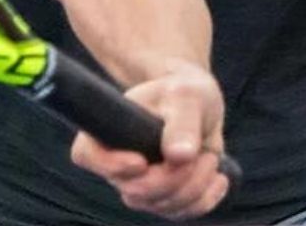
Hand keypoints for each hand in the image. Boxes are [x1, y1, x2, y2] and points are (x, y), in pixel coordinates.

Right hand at [70, 61, 229, 219]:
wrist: (197, 104)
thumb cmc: (183, 92)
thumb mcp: (186, 95)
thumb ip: (182, 122)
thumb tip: (180, 155)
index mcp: (109, 130)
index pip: (87, 155)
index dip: (109, 165)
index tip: (141, 161)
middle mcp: (118, 163)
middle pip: (135, 190)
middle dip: (174, 178)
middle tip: (200, 153)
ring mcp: (139, 185)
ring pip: (160, 205)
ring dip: (194, 186)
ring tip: (210, 156)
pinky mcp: (163, 199)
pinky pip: (180, 213)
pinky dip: (204, 199)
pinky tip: (218, 178)